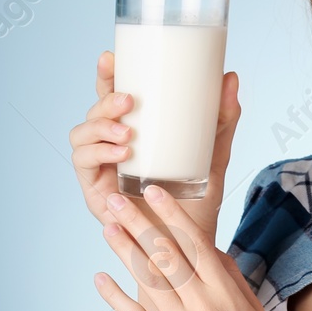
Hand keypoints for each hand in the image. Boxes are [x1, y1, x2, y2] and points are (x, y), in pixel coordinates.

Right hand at [70, 51, 242, 307]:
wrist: (191, 255)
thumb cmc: (198, 207)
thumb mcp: (214, 157)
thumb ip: (222, 120)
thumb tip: (231, 77)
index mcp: (135, 136)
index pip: (114, 98)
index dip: (107, 75)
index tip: (111, 55)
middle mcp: (112, 150)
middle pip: (93, 113)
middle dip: (104, 99)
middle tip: (131, 99)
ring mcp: (101, 172)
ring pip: (80, 136)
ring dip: (99, 127)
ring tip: (129, 132)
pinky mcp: (95, 195)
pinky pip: (83, 166)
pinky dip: (98, 154)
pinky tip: (122, 152)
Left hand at [93, 183, 279, 310]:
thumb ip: (231, 277)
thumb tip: (210, 248)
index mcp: (227, 291)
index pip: (196, 242)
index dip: (172, 214)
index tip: (154, 190)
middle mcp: (205, 305)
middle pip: (168, 255)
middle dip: (140, 223)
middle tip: (117, 200)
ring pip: (150, 281)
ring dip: (125, 251)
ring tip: (107, 228)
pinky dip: (117, 298)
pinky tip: (100, 279)